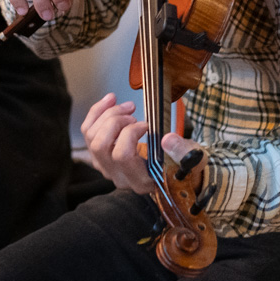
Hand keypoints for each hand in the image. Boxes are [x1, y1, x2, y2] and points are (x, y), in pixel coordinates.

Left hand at [81, 94, 209, 195]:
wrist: (174, 170)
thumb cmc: (182, 164)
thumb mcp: (191, 158)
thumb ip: (182, 151)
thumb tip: (167, 139)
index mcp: (140, 180)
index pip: (122, 156)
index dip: (130, 134)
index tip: (146, 125)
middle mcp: (118, 176)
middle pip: (101, 145)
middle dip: (115, 121)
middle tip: (133, 112)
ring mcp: (106, 166)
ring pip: (91, 137)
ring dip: (107, 114)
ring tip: (128, 106)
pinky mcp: (99, 155)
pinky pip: (88, 131)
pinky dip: (97, 112)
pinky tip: (111, 100)